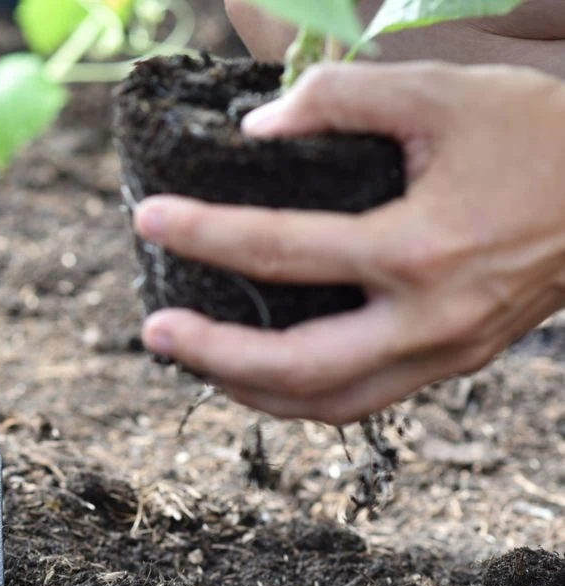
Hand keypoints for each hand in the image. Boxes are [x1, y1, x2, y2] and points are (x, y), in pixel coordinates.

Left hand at [132, 61, 564, 424]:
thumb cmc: (537, 135)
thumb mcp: (444, 91)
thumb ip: (344, 98)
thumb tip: (256, 128)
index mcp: (420, 247)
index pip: (279, 250)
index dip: (202, 233)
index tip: (148, 219)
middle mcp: (429, 319)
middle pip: (295, 367)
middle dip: (212, 354)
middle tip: (153, 330)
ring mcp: (444, 353)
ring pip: (327, 405)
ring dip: (249, 390)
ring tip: (194, 358)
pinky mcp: (453, 364)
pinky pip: (361, 401)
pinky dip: (300, 395)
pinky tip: (261, 371)